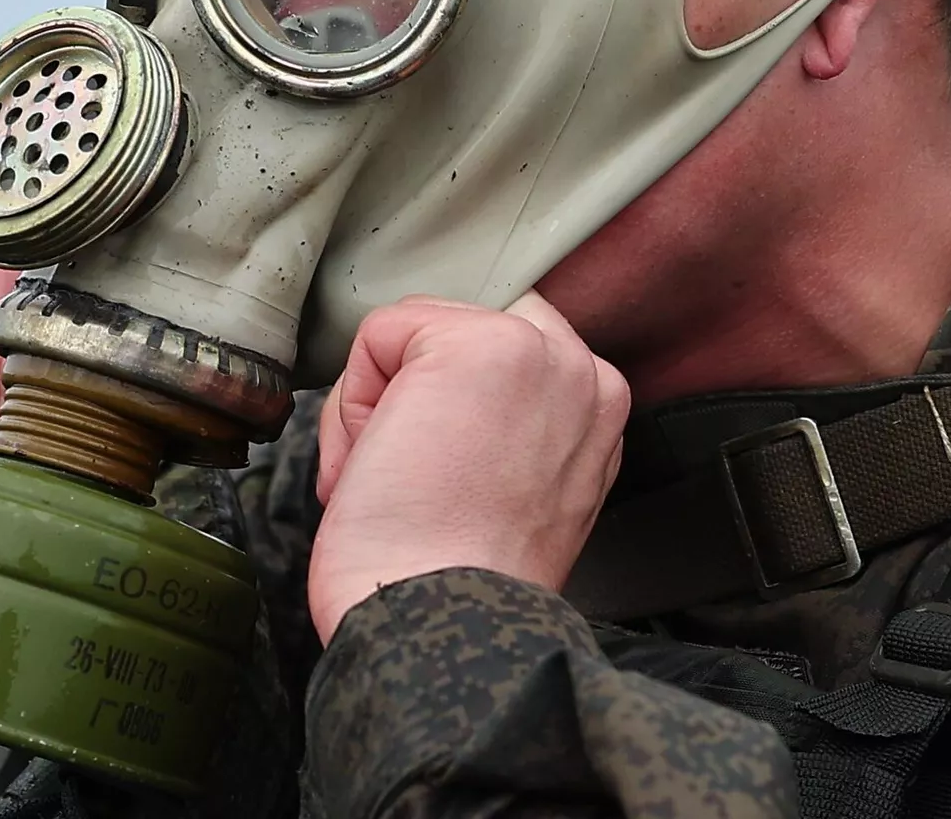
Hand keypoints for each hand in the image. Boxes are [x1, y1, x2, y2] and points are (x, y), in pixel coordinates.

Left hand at [307, 292, 630, 643]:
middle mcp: (582, 370)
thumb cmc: (461, 578)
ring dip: (380, 402)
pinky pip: (378, 333)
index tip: (442, 479)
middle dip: (413, 395)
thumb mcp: (522, 486)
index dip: (447, 408)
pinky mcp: (471, 346)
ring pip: (415, 331)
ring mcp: (533, 350)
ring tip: (397, 479)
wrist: (447, 622)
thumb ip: (511, 424)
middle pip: (458, 328)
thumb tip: (444, 393)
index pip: (504, 350)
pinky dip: (353, 401)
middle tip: (412, 478)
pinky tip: (381, 464)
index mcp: (598, 409)